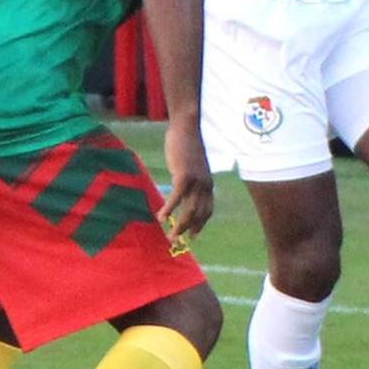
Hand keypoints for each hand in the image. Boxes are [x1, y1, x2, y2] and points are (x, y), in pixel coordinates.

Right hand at [158, 121, 213, 247]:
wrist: (187, 128)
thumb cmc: (187, 145)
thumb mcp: (192, 166)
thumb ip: (190, 179)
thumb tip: (181, 188)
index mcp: (208, 183)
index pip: (208, 210)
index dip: (201, 224)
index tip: (194, 236)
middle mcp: (205, 185)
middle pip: (199, 214)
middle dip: (189, 230)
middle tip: (176, 241)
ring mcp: (196, 181)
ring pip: (190, 211)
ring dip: (180, 226)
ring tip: (170, 237)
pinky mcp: (184, 175)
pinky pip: (177, 198)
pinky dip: (169, 209)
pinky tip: (160, 217)